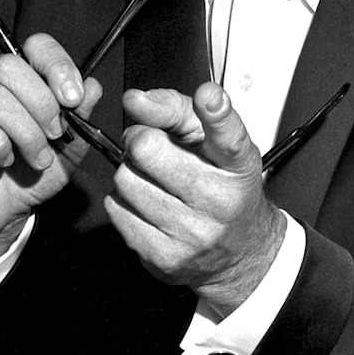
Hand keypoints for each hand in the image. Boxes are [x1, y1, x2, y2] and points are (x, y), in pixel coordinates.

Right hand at [0, 34, 100, 269]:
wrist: (1, 217)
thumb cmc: (31, 177)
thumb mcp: (69, 149)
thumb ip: (81, 118)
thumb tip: (93, 86)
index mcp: (18, 81)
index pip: (34, 46)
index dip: (57, 65)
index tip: (74, 99)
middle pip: (8, 65)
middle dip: (42, 103)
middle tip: (56, 135)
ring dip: (26, 133)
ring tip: (37, 159)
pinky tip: (5, 161)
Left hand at [104, 83, 285, 313]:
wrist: (238, 251)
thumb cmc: (222, 185)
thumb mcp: (210, 140)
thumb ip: (175, 109)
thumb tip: (136, 100)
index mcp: (238, 166)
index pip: (229, 136)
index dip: (216, 113)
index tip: (207, 97)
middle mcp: (220, 200)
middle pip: (148, 149)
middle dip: (140, 140)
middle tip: (153, 147)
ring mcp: (192, 233)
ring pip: (125, 179)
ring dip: (131, 172)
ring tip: (154, 179)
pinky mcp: (163, 256)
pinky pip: (115, 209)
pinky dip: (124, 200)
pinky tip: (148, 202)